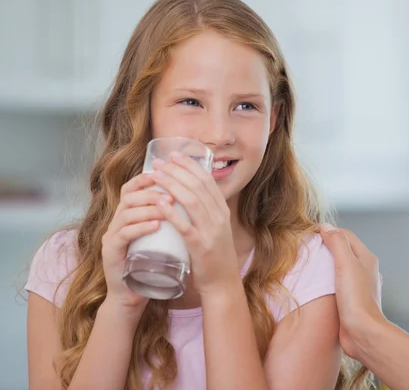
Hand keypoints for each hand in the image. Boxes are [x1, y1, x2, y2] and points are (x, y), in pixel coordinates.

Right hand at [101, 173, 171, 313]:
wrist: (134, 293)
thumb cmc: (152, 263)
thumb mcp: (162, 236)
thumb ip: (169, 219)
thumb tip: (193, 199)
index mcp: (128, 215)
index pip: (132, 188)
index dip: (147, 179)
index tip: (167, 176)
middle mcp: (116, 222)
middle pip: (129, 196)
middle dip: (151, 192)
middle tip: (171, 195)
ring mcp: (111, 236)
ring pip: (126, 213)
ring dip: (148, 208)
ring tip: (168, 208)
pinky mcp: (111, 252)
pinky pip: (123, 234)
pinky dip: (141, 228)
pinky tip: (156, 226)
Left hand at [151, 152, 239, 294]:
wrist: (222, 283)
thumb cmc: (213, 256)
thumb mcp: (214, 228)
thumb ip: (204, 211)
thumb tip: (187, 191)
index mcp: (222, 211)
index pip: (207, 180)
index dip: (189, 165)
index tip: (173, 155)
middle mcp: (219, 218)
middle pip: (197, 186)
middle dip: (177, 171)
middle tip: (158, 162)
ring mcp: (211, 232)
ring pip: (191, 201)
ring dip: (172, 185)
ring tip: (155, 176)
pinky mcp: (201, 247)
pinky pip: (185, 226)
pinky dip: (172, 212)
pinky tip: (160, 203)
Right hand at [319, 224, 383, 359]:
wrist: (362, 332)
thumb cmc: (356, 299)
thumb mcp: (345, 264)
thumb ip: (337, 242)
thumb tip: (326, 227)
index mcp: (366, 258)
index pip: (346, 235)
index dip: (329, 232)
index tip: (312, 234)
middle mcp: (365, 270)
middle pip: (343, 250)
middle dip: (327, 247)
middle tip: (309, 248)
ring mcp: (358, 286)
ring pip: (340, 267)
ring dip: (326, 265)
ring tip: (310, 265)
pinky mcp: (351, 300)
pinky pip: (337, 283)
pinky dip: (327, 281)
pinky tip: (317, 285)